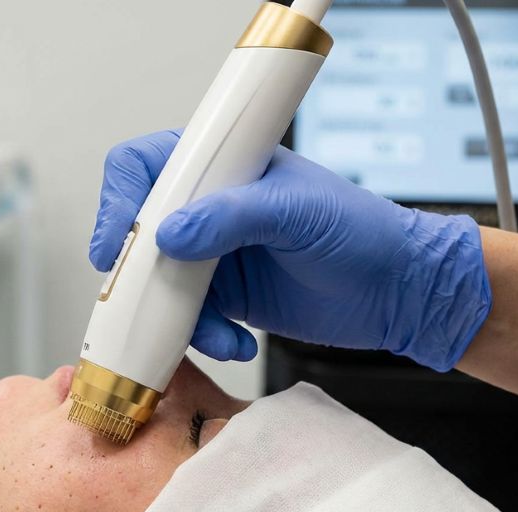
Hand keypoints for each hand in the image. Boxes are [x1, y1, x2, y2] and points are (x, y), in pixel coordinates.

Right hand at [90, 130, 491, 371]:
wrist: (396, 293)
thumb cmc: (361, 232)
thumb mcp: (297, 212)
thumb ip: (231, 217)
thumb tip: (169, 234)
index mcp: (222, 164)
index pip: (144, 165)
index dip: (121, 199)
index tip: (122, 242)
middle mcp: (207, 207)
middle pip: (138, 231)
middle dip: (138, 273)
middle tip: (150, 299)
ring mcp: (211, 254)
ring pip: (155, 284)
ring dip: (174, 315)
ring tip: (219, 332)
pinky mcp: (223, 297)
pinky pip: (185, 319)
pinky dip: (202, 336)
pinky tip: (238, 341)